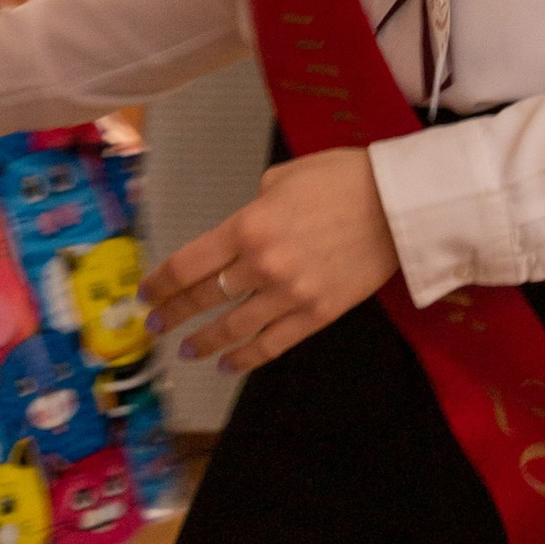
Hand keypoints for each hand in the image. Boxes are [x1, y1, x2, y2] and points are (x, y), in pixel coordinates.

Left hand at [144, 150, 398, 370]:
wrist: (398, 205)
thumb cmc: (341, 179)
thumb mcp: (282, 178)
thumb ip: (253, 210)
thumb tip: (241, 234)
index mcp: (247, 228)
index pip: (188, 264)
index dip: (161, 283)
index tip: (146, 295)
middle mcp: (261, 266)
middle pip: (203, 298)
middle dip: (173, 314)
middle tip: (155, 326)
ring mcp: (290, 295)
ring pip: (234, 329)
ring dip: (204, 343)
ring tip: (187, 350)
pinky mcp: (318, 315)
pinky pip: (273, 344)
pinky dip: (246, 358)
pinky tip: (228, 365)